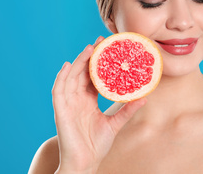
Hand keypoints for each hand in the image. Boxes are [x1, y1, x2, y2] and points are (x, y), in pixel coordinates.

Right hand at [52, 37, 145, 173]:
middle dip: (90, 56)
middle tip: (101, 41)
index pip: (92, 76)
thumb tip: (144, 97)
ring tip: (89, 49)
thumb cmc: (97, 145)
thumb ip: (127, 110)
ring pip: (71, 77)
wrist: (86, 163)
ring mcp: (68, 104)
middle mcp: (77, 99)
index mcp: (88, 101)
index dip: (99, 62)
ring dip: (78, 62)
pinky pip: (58, 91)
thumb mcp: (115, 123)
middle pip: (82, 73)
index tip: (109, 48)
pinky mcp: (60, 111)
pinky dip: (61, 77)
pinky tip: (67, 66)